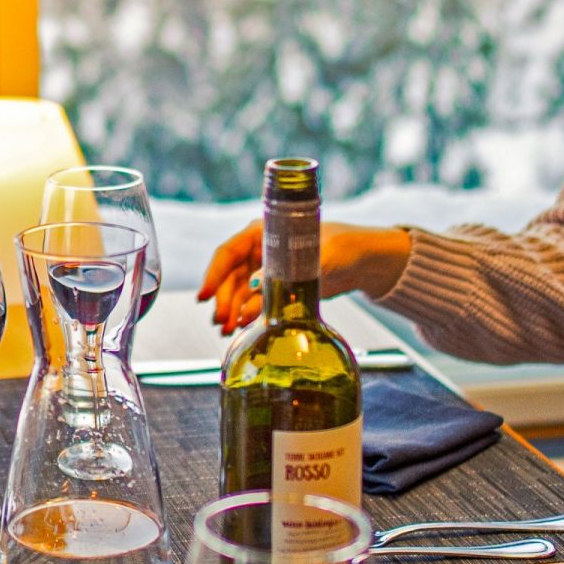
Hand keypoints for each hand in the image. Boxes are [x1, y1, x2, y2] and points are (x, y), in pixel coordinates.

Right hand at [199, 222, 412, 332]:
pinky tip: (242, 329)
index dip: (213, 275)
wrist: (360, 262)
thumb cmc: (339, 248)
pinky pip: (254, 303)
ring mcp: (265, 270)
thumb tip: (252, 289)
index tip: (203, 296)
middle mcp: (259, 251)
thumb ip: (284, 274)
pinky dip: (246, 316)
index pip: (227, 253)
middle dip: (223, 301)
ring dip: (231, 312)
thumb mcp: (314, 259)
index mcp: (261, 233)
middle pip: (230, 277)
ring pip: (238, 292)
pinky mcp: (276, 288)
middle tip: (222, 323)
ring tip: (228, 331)